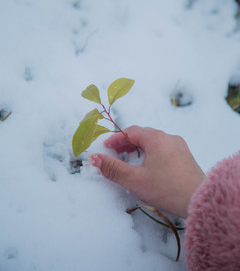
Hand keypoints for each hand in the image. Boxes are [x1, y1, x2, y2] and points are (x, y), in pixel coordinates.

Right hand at [89, 125, 204, 218]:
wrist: (200, 200)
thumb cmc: (166, 189)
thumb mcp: (135, 180)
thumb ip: (113, 168)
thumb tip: (94, 158)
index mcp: (156, 138)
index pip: (131, 132)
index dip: (116, 138)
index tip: (105, 147)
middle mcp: (169, 137)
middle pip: (143, 135)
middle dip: (127, 142)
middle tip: (115, 153)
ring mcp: (180, 146)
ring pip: (155, 141)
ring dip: (139, 147)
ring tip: (130, 159)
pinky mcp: (186, 157)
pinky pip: (164, 148)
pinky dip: (152, 152)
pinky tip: (149, 165)